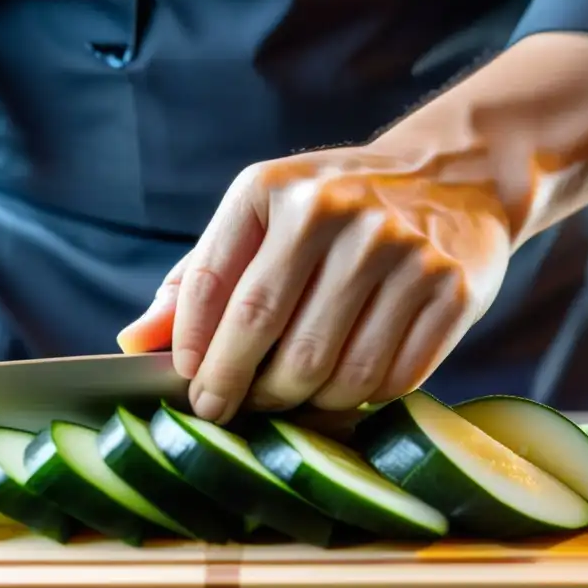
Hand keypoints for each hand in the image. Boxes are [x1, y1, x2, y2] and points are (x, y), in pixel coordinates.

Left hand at [118, 144, 511, 422]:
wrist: (453, 178)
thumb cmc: (336, 209)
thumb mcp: (263, 219)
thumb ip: (200, 276)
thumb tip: (134, 342)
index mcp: (273, 188)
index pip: (212, 286)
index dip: (193, 349)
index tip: (191, 384)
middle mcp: (337, 212)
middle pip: (269, 335)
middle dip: (240, 389)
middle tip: (230, 410)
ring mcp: (401, 251)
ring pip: (333, 371)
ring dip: (303, 403)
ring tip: (292, 397)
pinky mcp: (450, 290)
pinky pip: (390, 380)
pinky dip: (361, 400)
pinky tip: (347, 387)